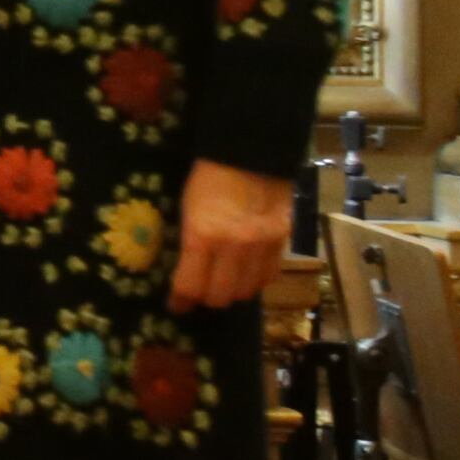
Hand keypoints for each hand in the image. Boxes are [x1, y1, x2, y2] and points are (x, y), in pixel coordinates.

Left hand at [170, 160, 296, 310]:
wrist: (251, 155)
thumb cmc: (208, 180)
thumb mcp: (187, 211)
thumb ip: (190, 246)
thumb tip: (187, 276)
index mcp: (202, 236)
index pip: (190, 286)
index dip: (180, 300)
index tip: (176, 304)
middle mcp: (234, 247)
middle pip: (219, 297)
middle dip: (206, 298)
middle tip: (201, 291)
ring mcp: (262, 246)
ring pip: (246, 292)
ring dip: (232, 291)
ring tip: (224, 281)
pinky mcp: (283, 241)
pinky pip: (269, 277)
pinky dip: (256, 280)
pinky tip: (247, 270)